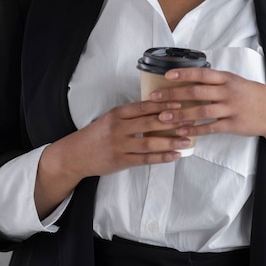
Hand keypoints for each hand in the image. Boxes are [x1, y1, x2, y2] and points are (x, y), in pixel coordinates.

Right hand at [68, 99, 192, 177]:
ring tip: (187, 140)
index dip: (162, 105)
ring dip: (170, 141)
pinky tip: (174, 156)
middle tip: (189, 121)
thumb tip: (158, 108)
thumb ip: (130, 114)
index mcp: (117, 113)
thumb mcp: (110, 118)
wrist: (77, 154)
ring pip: (149, 143)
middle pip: (149, 123)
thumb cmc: (97, 134)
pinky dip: (161, 157)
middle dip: (172, 122)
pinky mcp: (121, 161)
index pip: (143, 107)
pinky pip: (145, 159)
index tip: (179, 104)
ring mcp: (120, 145)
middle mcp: (118, 128)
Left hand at [150, 66, 265, 186]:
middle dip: (173, 95)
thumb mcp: (235, 81)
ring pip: (201, 110)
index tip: (166, 76)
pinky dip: (195, 129)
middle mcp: (227, 91)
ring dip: (180, 114)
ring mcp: (231, 108)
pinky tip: (182, 132)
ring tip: (163, 118)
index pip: (201, 74)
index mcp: (226, 78)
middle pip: (196, 91)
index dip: (183, 74)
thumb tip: (190, 78)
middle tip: (155, 98)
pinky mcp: (234, 125)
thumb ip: (215, 81)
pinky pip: (211, 127)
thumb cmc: (251, 94)